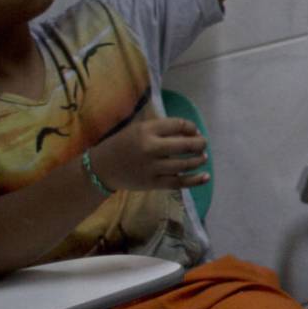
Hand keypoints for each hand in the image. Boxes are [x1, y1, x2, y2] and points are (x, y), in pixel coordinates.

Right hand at [88, 117, 208, 191]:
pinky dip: (195, 180)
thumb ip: (161, 128)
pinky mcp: (152, 183)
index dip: (191, 128)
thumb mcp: (138, 129)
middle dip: (200, 144)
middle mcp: (150, 148)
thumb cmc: (123, 144)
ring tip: (203, 157)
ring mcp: (152, 167)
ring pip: (184, 164)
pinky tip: (206, 176)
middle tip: (203, 144)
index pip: (178, 125)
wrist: (101, 168)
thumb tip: (191, 131)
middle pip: (185, 145)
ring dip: (198, 160)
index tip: (194, 131)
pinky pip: (178, 182)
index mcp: (146, 130)